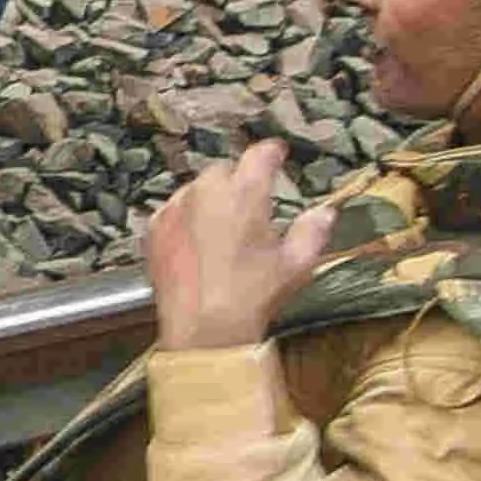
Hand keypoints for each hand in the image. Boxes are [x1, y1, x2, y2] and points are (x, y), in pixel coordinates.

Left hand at [142, 139, 338, 354]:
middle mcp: (205, 192)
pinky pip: (174, 209)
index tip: (278, 154)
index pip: (259, 156)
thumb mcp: (296, 264)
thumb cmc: (254, 294)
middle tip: (251, 202)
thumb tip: (326, 210)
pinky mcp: (154, 228)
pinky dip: (187, 215)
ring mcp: (175, 208)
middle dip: (238, 180)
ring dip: (211, 197)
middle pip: (224, 170)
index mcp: (244, 195)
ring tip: (224, 223)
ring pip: (195, 188)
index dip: (271, 152)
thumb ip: (312, 231)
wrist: (201, 327)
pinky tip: (198, 238)